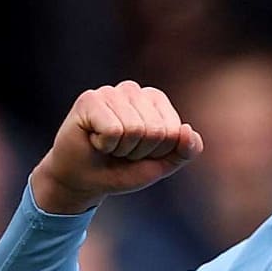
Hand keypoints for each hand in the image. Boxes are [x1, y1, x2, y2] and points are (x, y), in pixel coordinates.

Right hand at [30, 81, 203, 213]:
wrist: (84, 181)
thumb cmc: (122, 168)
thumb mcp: (160, 164)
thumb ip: (184, 151)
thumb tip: (187, 130)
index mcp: (155, 99)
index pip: (174, 131)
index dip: (158, 152)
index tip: (139, 153)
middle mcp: (133, 89)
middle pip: (156, 130)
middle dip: (139, 152)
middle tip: (121, 151)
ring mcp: (110, 92)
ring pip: (134, 130)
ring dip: (121, 149)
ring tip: (108, 145)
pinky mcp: (89, 99)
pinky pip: (113, 130)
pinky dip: (104, 145)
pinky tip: (94, 140)